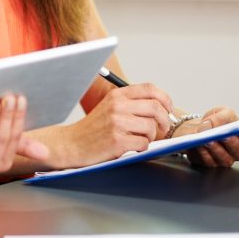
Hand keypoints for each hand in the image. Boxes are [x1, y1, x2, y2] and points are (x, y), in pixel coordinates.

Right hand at [50, 83, 173, 167]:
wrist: (71, 144)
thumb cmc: (93, 129)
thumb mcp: (110, 107)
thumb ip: (131, 103)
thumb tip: (162, 108)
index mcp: (117, 95)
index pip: (150, 89)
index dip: (165, 99)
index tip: (167, 110)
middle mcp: (117, 106)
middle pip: (156, 108)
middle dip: (165, 121)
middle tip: (162, 129)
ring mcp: (117, 123)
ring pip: (151, 127)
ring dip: (151, 137)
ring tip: (140, 140)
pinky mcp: (117, 140)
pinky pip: (143, 144)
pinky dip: (141, 148)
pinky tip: (130, 147)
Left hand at [177, 106, 238, 167]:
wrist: (198, 129)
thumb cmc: (214, 122)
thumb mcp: (219, 112)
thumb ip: (219, 117)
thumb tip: (210, 125)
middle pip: (238, 150)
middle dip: (231, 143)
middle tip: (224, 136)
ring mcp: (227, 158)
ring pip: (224, 158)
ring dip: (215, 149)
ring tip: (207, 140)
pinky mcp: (213, 163)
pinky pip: (210, 161)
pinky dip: (204, 153)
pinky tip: (199, 145)